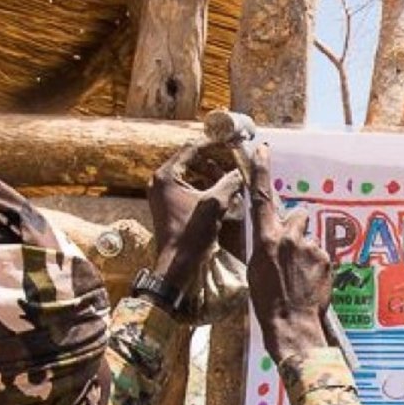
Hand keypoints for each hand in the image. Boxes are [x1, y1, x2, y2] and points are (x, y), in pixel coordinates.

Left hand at [146, 147, 243, 284]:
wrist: (177, 264)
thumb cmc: (192, 234)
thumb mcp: (215, 204)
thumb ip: (229, 183)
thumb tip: (242, 171)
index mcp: (167, 175)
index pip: (191, 148)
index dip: (213, 143)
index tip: (230, 139)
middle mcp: (160, 181)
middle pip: (190, 160)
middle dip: (214, 159)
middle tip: (233, 157)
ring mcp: (162, 193)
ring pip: (190, 175)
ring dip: (210, 174)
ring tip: (230, 175)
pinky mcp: (167, 204)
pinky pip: (187, 188)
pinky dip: (203, 187)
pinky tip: (221, 190)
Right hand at [243, 143, 332, 363]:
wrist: (293, 325)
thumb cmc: (268, 302)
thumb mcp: (256, 269)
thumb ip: (265, 245)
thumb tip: (272, 236)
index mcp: (266, 239)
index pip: (263, 197)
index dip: (263, 171)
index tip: (264, 150)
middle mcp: (289, 237)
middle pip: (297, 216)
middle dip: (295, 228)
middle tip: (290, 254)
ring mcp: (310, 247)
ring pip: (309, 237)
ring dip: (305, 249)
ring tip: (299, 276)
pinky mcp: (326, 258)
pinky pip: (320, 252)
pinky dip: (316, 263)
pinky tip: (310, 282)